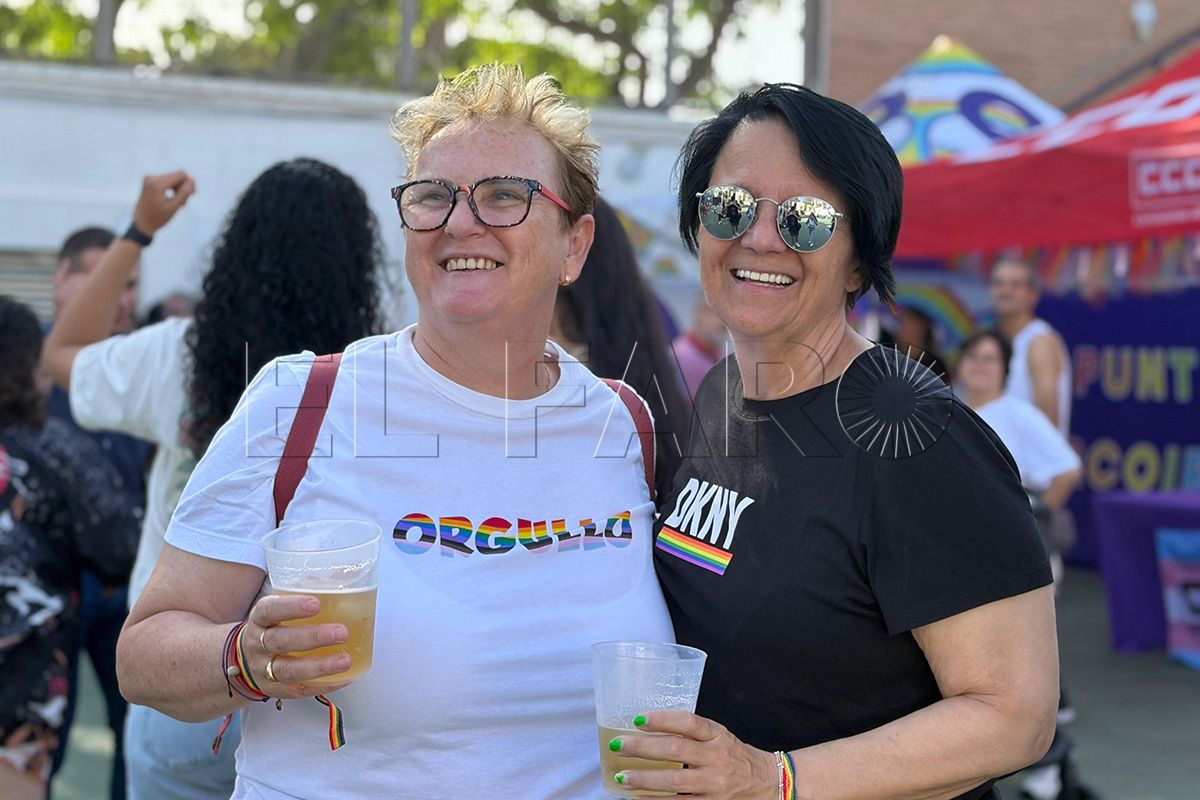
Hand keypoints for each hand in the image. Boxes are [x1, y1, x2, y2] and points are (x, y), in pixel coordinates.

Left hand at [132, 170, 195, 234]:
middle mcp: (152, 178)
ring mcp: (149, 179)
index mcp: (157, 184)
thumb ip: (184, 193)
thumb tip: (192, 180)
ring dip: (178, 189)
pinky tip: (174, 199)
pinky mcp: (149, 181)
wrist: (141, 223)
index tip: (192, 196)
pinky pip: (167, 181)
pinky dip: (172, 189)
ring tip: (180, 203)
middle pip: (177, 176)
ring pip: (173, 179)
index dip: (189, 183)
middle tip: (185, 203)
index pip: (181, 175)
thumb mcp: (174, 207)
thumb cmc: (157, 218)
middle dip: (183, 188)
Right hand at [242, 593, 351, 698]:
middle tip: (342, 632)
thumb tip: (345, 574)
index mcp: (260, 618)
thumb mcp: (283, 606)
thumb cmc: (276, 625)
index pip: (269, 610)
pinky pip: (298, 690)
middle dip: (312, 637)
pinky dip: (322, 685)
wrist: (246, 658)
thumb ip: (309, 590)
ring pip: (288, 670)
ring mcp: (263, 670)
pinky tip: (344, 678)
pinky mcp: (274, 690)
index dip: (291, 607)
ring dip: (319, 666)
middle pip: (279, 642)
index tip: (316, 603)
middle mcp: (258, 644)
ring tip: (345, 660)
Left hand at [606, 711, 777, 797]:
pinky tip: (638, 798)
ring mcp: (714, 784)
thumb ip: (693, 732)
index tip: (637, 719)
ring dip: (645, 780)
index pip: (688, 722)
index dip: (662, 719)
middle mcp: (716, 758)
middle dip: (643, 748)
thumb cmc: (736, 755)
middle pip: (676, 750)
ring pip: (675, 782)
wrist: (768, 782)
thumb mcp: (719, 736)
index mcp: (717, 735)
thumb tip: (649, 727)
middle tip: (618, 745)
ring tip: (622, 777)